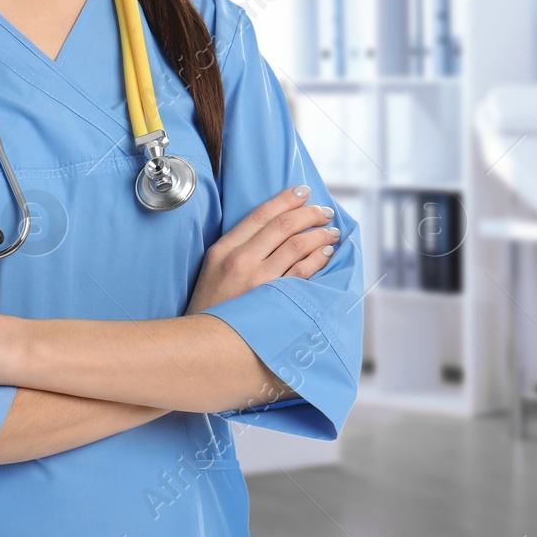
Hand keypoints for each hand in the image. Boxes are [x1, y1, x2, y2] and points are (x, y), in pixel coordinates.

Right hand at [187, 185, 339, 313]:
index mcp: (223, 249)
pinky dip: (318, 258)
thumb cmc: (212, 308)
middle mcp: (240, 260)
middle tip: (325, 212)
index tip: (303, 192)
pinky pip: (303, 272)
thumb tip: (275, 230)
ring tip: (331, 232)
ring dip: (319, 234)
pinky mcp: (273, 300)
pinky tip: (327, 253)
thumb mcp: (214, 269)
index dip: (286, 199)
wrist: (204, 345)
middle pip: (283, 225)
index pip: (261, 214)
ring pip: (297, 245)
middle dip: (309, 213)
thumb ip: (238, 248)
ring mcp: (257, 281)